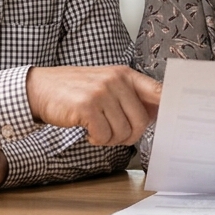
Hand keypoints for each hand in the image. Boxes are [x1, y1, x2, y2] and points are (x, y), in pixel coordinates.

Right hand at [25, 65, 161, 145]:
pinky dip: (96, 139)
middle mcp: (116, 80)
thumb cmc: (76, 90)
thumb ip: (130, 97)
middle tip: (114, 134)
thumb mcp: (106, 85)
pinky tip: (87, 130)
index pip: (157, 90)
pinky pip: (104, 136)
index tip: (174, 121)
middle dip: (129, 135)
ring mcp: (102, 92)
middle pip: (141, 121)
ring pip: (122, 132)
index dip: (168, 107)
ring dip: (110, 139)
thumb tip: (158, 114)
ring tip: (97, 129)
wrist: (40, 88)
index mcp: (124, 74)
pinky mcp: (87, 106)